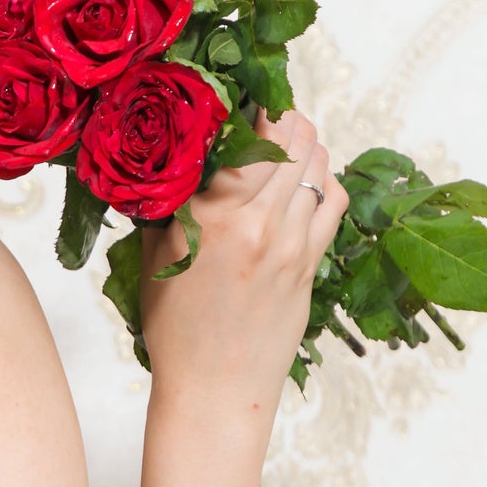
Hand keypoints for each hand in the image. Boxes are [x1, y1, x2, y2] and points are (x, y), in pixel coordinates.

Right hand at [138, 106, 349, 409]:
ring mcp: (290, 242)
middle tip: (266, 110)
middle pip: (286, 139)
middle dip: (280, 116)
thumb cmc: (175, 330)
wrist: (214, 391)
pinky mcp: (311, 262)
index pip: (235, 136)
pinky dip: (325, 179)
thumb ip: (167, 206)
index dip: (239, 106)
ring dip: (306, 142)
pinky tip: (310, 178)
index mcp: (207, 218)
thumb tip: (171, 160)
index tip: (232, 95)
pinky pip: (332, 201)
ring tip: (290, 137)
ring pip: (315, 164)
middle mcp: (254, 222)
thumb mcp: (154, 259)